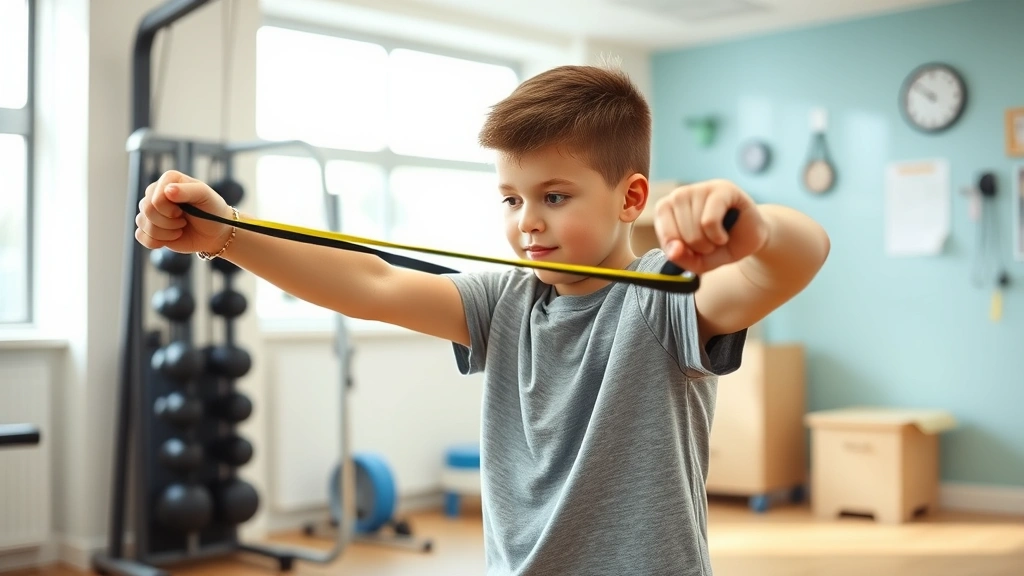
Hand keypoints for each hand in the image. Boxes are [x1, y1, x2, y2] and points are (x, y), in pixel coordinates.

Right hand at [135, 170, 233, 253]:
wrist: (215, 233)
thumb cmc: (212, 211)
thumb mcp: (206, 197)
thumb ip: (188, 191)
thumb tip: (168, 190)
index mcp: (168, 180)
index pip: (155, 198)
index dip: (169, 210)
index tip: (183, 211)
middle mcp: (155, 192)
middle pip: (147, 210)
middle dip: (168, 222)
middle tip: (183, 221)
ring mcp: (151, 210)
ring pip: (142, 224)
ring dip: (165, 233)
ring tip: (180, 228)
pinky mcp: (148, 227)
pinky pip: (140, 236)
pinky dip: (156, 242)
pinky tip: (170, 237)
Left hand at [653, 179, 768, 274]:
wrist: (749, 238)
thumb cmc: (718, 246)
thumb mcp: (697, 261)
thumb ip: (681, 259)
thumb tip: (673, 251)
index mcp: (666, 209)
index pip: (663, 235)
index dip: (679, 251)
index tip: (691, 250)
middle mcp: (679, 194)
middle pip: (679, 234)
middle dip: (697, 249)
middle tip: (709, 242)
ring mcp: (700, 188)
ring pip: (694, 228)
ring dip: (709, 243)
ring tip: (718, 237)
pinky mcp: (722, 189)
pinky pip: (709, 220)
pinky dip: (717, 236)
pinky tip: (723, 235)